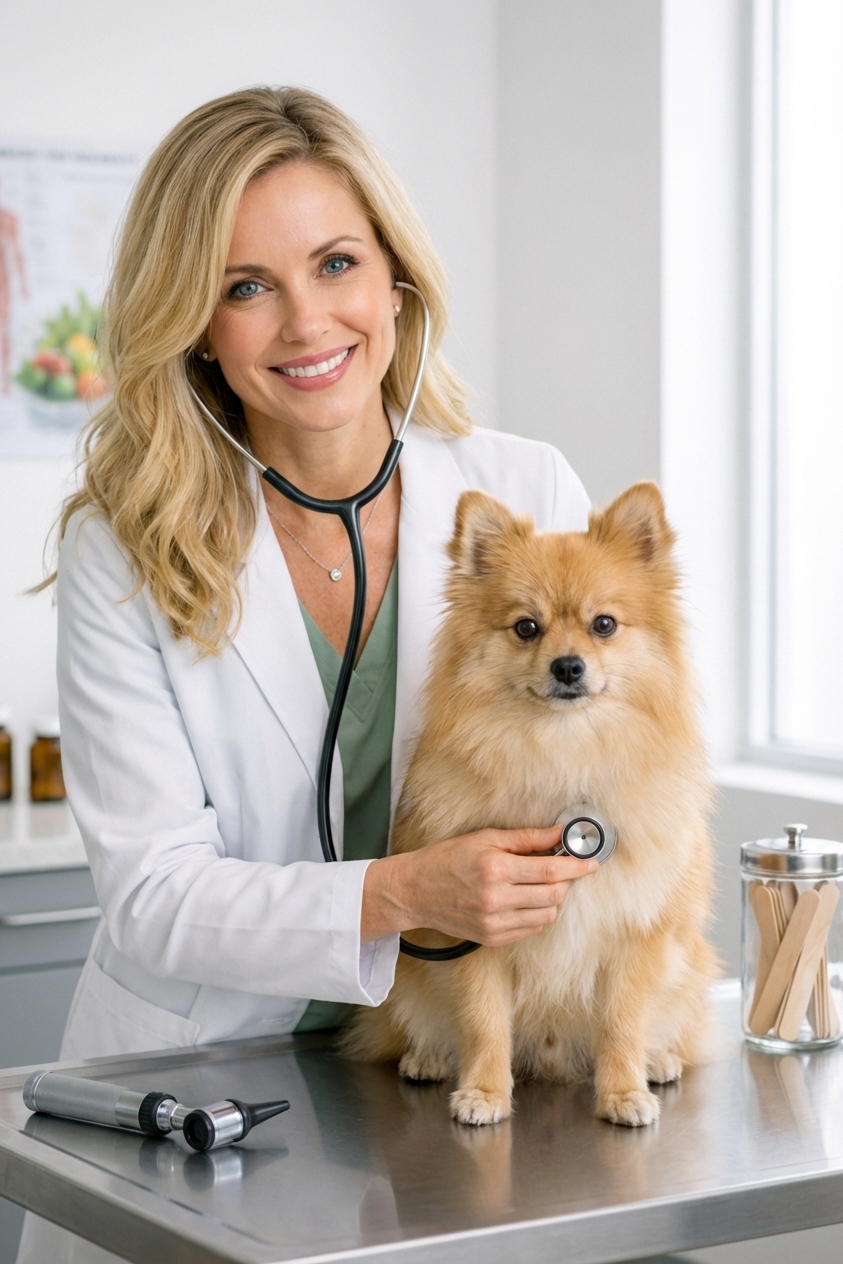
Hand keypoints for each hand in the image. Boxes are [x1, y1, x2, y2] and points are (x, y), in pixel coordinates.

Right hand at [361, 827, 596, 945]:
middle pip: (553, 895)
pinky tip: (524, 900)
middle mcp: (496, 899)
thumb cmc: (449, 858)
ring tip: (537, 884)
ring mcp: (494, 923)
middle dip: (565, 882)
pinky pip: (531, 928)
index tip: (591, 862)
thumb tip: (560, 833)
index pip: (549, 872)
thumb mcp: (486, 838)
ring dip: (551, 898)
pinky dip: (537, 913)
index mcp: (495, 869)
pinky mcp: (492, 938)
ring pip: (546, 914)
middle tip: (561, 869)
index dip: (575, 867)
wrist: (416, 891)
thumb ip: (527, 838)